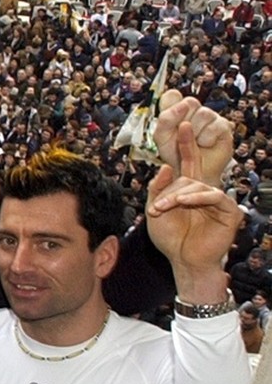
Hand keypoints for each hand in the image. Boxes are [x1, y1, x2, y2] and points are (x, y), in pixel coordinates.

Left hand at [147, 121, 242, 300]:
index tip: (184, 123)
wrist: (183, 260)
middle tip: (157, 207)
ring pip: (198, 185)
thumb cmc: (170, 237)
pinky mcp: (229, 211)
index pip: (189, 160)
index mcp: (187, 187)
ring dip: (177, 196)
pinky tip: (183, 203)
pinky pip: (214, 196)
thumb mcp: (155, 210)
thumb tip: (166, 166)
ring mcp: (217, 199)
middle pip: (190, 173)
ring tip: (163, 209)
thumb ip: (158, 188)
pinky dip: (196, 198)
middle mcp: (204, 190)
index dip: (187, 143)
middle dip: (170, 188)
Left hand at [154, 90, 232, 183]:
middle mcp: (194, 110)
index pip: (172, 95)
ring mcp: (210, 116)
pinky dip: (206, 139)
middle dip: (182, 122)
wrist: (192, 171)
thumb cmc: (177, 154)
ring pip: (203, 113)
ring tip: (194, 142)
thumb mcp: (162, 137)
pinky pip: (214, 126)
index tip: (170, 121)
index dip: (171, 105)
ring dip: (195, 133)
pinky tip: (205, 144)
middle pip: (190, 101)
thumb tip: (183, 106)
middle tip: (182, 135)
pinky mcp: (224, 125)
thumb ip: (165, 119)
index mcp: (176, 110)